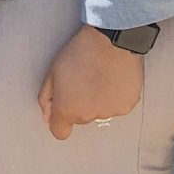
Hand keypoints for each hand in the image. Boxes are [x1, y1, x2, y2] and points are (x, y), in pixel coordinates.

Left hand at [38, 27, 143, 141]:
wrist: (110, 41)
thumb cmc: (79, 53)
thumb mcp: (52, 72)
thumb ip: (46, 99)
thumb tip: (48, 118)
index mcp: (67, 110)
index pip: (60, 132)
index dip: (60, 121)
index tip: (65, 108)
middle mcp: (88, 116)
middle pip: (81, 118)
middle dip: (81, 104)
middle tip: (84, 80)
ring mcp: (110, 112)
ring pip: (101, 111)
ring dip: (100, 100)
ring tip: (101, 76)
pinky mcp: (127, 105)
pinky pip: (118, 105)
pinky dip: (117, 95)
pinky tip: (115, 77)